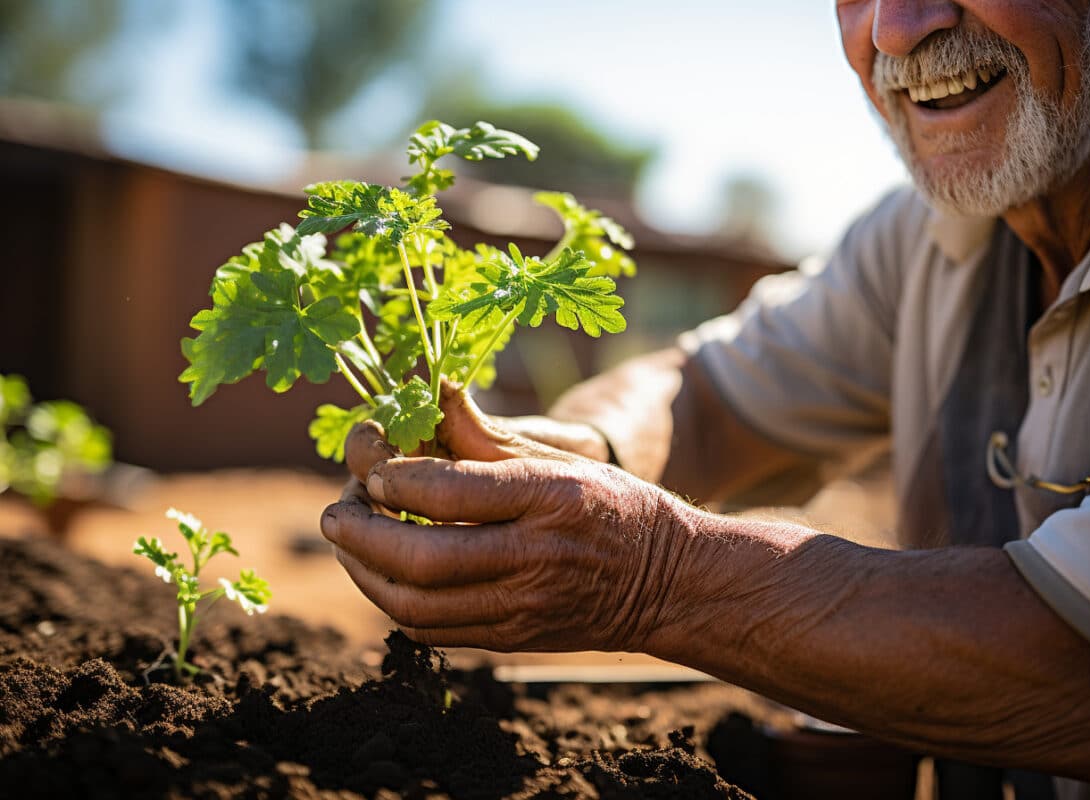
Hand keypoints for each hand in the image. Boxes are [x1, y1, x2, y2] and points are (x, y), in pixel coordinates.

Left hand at [323, 383, 690, 651]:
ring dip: (365, 574)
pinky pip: (431, 632)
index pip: (449, 491)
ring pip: (415, 605)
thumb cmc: (610, 503)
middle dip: (361, 534)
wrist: (665, 581)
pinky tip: (384, 577)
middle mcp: (537, 556)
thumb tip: (431, 390)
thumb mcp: (561, 456)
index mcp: (551, 496)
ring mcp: (524, 606)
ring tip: (350, 543)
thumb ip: (488, 434)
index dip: (393, 479)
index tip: (374, 468)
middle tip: (337, 511)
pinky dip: (393, 604)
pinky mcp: (513, 639)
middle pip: (422, 558)